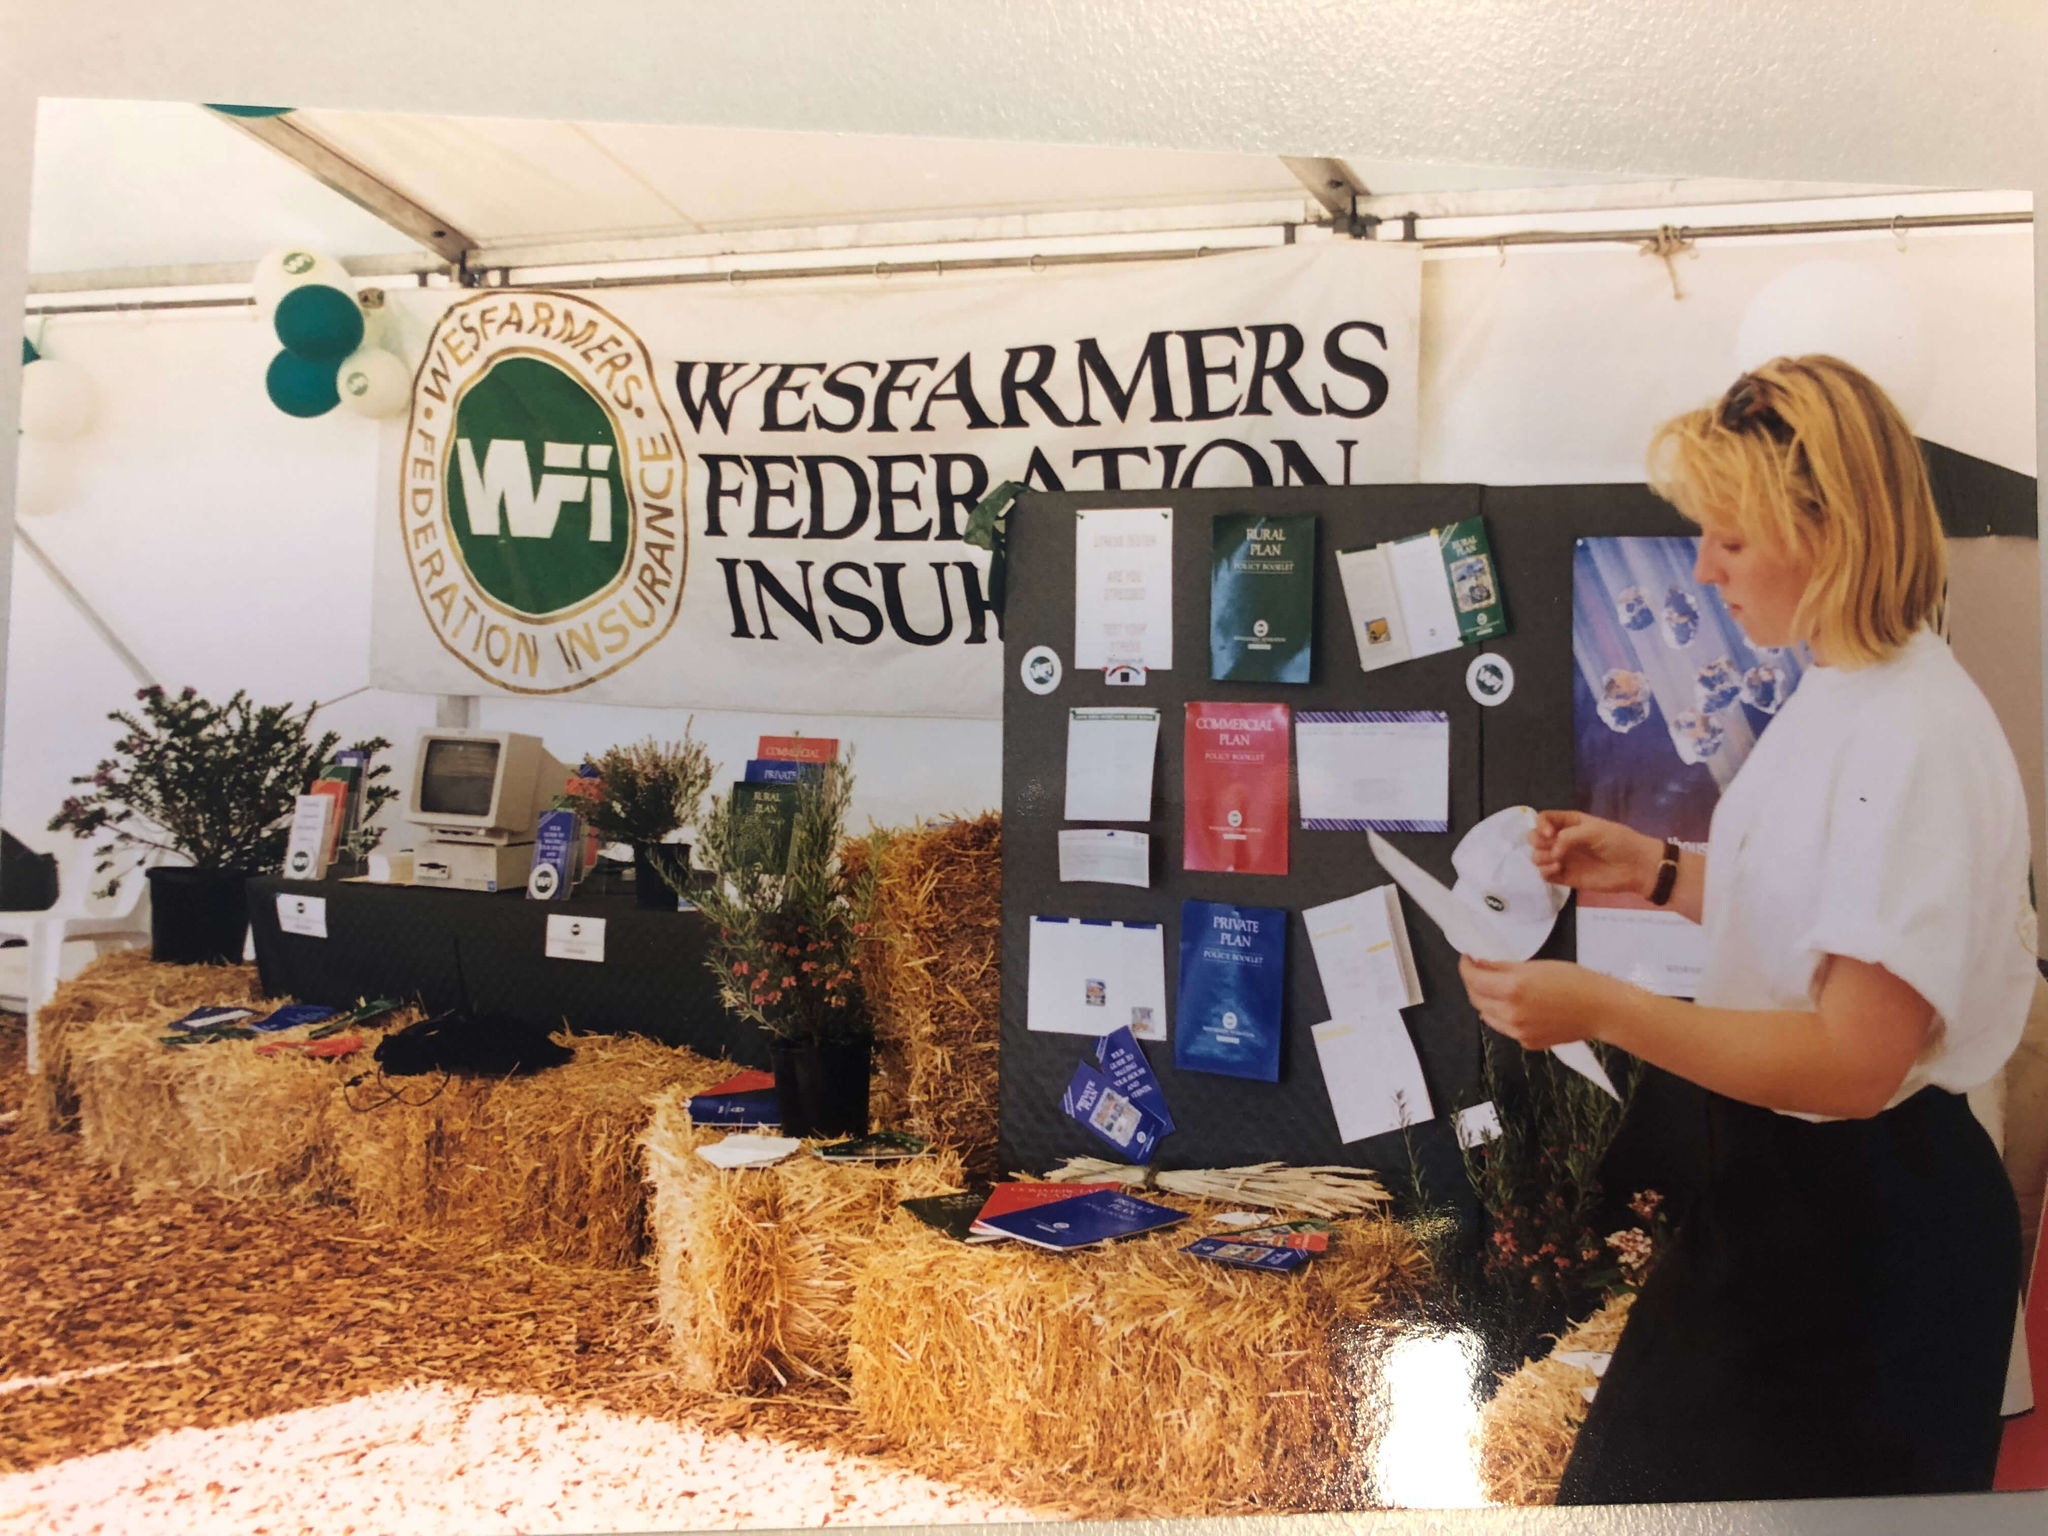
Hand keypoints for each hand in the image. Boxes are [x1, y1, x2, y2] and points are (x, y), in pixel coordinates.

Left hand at [1459, 956, 1624, 1049]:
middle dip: (1474, 984)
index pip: (1473, 979)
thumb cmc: (1574, 981)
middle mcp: (1511, 1014)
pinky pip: (1505, 1028)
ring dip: (1486, 1001)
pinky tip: (1517, 1006)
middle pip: (1476, 999)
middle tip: (1480, 971)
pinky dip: (1504, 1016)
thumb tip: (1480, 964)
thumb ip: (1502, 967)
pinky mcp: (1527, 1043)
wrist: (1600, 1010)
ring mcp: (1518, 1032)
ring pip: (1488, 1016)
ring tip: (1497, 989)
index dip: (1466, 967)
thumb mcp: (1534, 966)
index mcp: (1512, 989)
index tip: (1468, 959)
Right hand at [1530, 810, 1661, 896]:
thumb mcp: (1595, 831)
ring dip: (1541, 858)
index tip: (1550, 834)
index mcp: (1570, 823)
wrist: (1636, 867)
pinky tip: (1558, 870)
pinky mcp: (1565, 877)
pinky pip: (1544, 874)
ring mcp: (1563, 859)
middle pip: (1535, 837)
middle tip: (1552, 848)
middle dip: (1538, 842)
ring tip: (1558, 862)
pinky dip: (1545, 872)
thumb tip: (1553, 852)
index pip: (1544, 819)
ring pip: (1537, 856)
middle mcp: (1562, 840)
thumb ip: (1569, 836)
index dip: (1541, 825)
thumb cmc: (1618, 842)